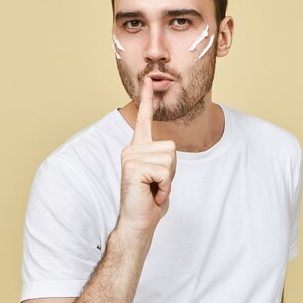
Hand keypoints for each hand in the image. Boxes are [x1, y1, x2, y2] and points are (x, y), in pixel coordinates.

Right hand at [119, 77, 176, 234]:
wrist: (139, 223)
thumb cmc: (151, 201)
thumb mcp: (161, 175)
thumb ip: (163, 159)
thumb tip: (169, 148)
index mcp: (138, 148)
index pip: (144, 119)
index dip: (148, 100)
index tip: (149, 80)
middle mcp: (131, 149)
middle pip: (171, 148)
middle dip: (172, 171)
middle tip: (156, 185)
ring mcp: (130, 156)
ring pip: (170, 159)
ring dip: (168, 180)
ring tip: (153, 189)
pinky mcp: (132, 167)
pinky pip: (164, 171)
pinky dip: (164, 187)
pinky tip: (151, 194)